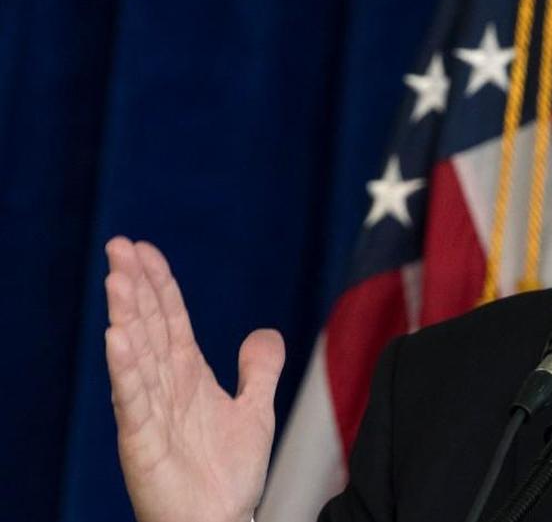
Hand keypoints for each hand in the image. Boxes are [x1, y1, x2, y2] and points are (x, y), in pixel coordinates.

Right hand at [104, 237, 284, 521]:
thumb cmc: (228, 475)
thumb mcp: (254, 411)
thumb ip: (258, 371)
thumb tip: (265, 331)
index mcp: (187, 376)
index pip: (169, 320)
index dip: (159, 284)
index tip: (144, 248)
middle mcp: (164, 389)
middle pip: (148, 327)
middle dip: (134, 287)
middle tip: (118, 246)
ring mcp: (151, 414)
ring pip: (136, 356)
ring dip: (126, 317)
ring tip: (116, 279)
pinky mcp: (143, 443)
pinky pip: (134, 401)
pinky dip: (126, 369)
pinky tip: (117, 338)